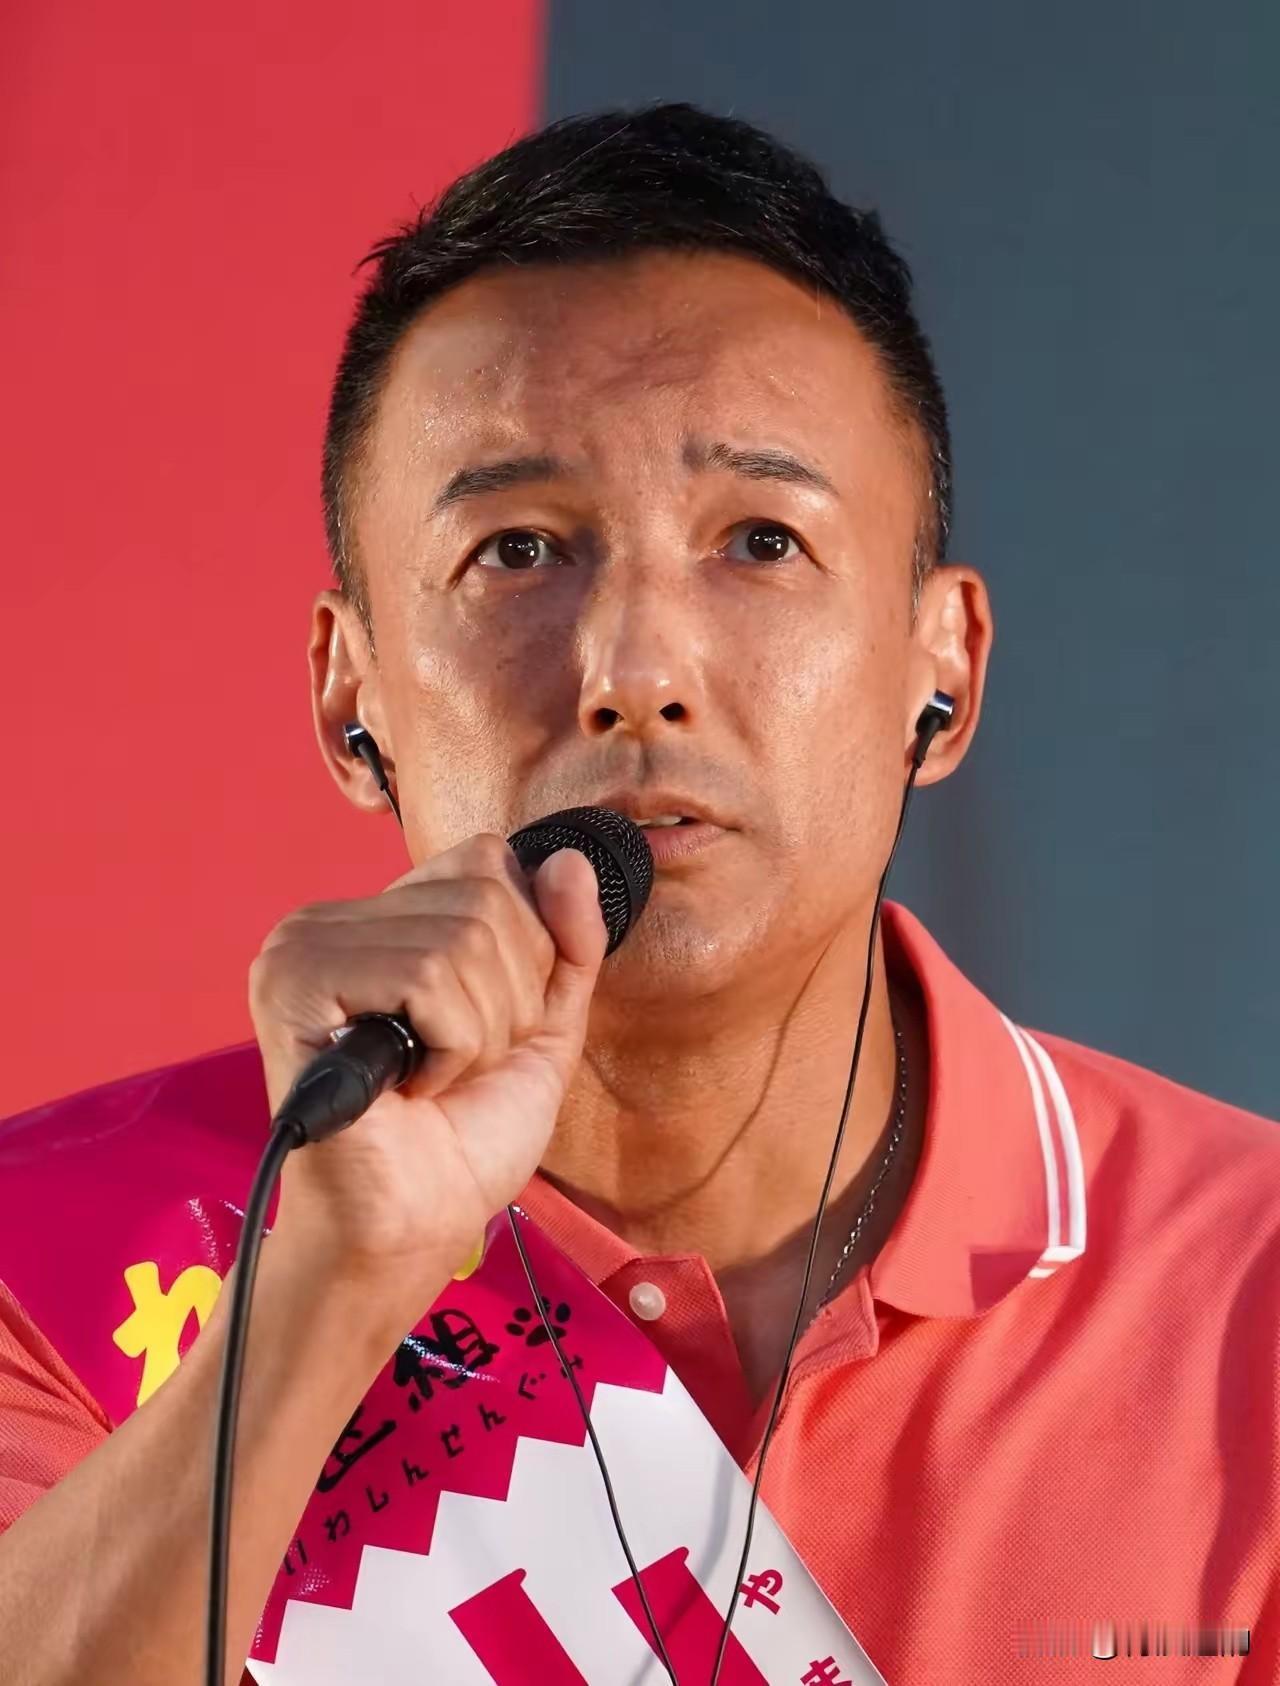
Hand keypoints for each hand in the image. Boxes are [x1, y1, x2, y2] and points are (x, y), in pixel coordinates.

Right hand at [247, 834, 606, 1305]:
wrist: (412, 1231)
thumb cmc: (462, 1140)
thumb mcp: (541, 1026)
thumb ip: (566, 942)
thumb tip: (568, 860)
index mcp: (379, 920)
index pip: (490, 862)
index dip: (525, 951)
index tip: (488, 1029)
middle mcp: (330, 919)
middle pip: (487, 895)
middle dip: (510, 999)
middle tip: (460, 1064)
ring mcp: (302, 946)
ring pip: (465, 937)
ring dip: (482, 1033)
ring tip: (434, 1080)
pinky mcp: (293, 983)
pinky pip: (426, 975)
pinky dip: (450, 1044)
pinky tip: (410, 1087)